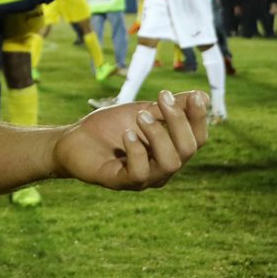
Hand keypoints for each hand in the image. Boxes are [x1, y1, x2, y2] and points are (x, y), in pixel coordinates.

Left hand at [53, 90, 207, 189]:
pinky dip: (137, 150)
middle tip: (161, 97)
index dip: (199, 118)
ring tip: (140, 115)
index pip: (198, 139)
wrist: (74, 139)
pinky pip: (140, 173)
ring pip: (170, 163)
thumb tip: (202, 95)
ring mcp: (144, 178)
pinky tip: (126, 134)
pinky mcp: (121, 183)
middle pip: (188, 150)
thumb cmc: (111, 126)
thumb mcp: (143, 110)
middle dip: (178, 121)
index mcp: (171, 150)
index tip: (193, 95)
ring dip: (158, 134)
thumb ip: (170, 107)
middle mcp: (162, 168)